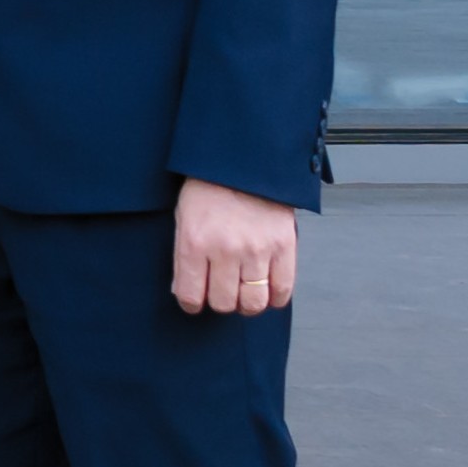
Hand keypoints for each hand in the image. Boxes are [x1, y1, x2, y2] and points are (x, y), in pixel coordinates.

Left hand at [170, 175, 299, 315]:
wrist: (244, 162)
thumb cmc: (209, 188)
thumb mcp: (183, 219)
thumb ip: (184, 255)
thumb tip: (185, 289)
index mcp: (195, 243)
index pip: (190, 294)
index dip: (191, 304)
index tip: (194, 302)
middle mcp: (225, 250)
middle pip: (223, 303)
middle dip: (219, 303)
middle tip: (220, 293)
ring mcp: (257, 250)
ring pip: (253, 302)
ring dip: (246, 304)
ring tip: (243, 294)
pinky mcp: (284, 247)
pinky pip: (283, 289)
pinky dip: (274, 298)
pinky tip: (266, 292)